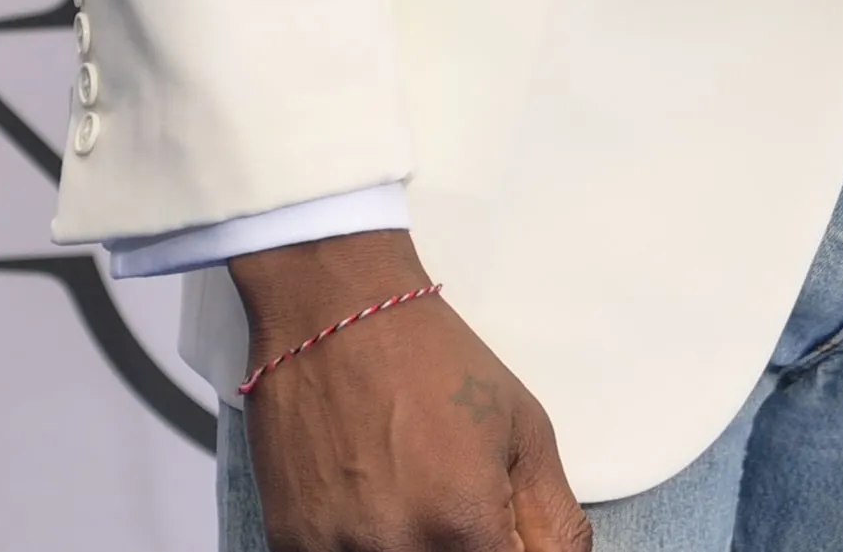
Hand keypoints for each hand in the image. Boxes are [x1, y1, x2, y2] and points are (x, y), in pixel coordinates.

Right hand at [226, 230, 585, 551]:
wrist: (335, 315)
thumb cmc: (434, 361)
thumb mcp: (525, 431)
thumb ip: (553, 521)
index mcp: (464, 526)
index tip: (502, 532)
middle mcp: (396, 551)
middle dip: (463, 546)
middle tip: (449, 497)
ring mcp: (335, 551)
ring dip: (411, 544)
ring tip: (404, 489)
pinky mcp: (289, 542)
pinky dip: (360, 541)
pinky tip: (366, 496)